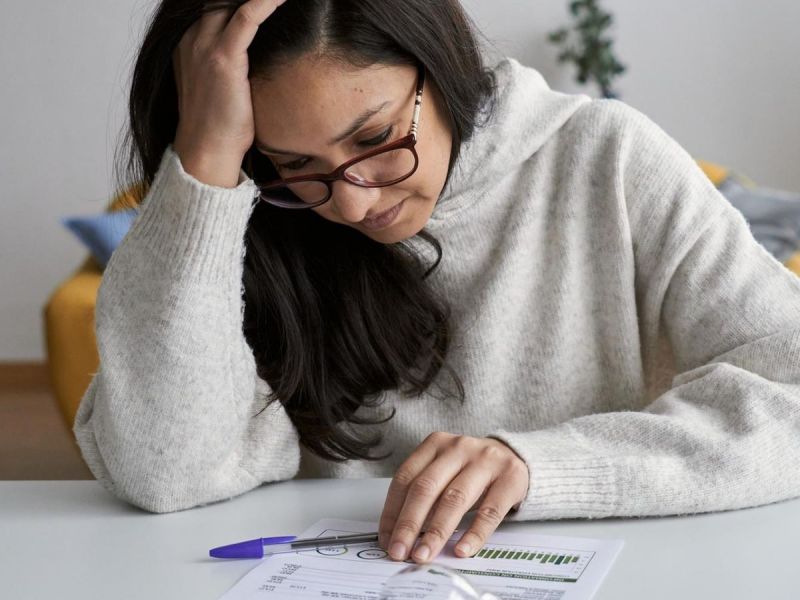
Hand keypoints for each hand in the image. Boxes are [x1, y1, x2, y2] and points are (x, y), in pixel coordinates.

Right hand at [171, 0, 286, 184]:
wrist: (207, 150)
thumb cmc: (219, 125)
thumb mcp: (218, 85)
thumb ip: (227, 63)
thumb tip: (252, 60)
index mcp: (188, 43)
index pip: (211, 5)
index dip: (231, 0)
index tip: (263, 1)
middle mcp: (191, 38)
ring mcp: (204, 46)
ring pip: (227, 1)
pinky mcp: (223, 57)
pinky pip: (246, 17)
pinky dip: (265, 3)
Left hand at [378, 432, 528, 562]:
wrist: (515, 456)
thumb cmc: (470, 470)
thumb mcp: (445, 471)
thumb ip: (424, 494)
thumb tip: (399, 535)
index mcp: (435, 444)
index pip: (405, 478)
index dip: (392, 511)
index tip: (386, 540)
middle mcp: (459, 448)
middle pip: (426, 488)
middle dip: (409, 524)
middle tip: (399, 552)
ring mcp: (486, 461)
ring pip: (455, 499)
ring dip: (436, 532)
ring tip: (424, 555)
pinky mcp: (511, 478)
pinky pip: (490, 511)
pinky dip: (474, 534)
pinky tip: (462, 551)